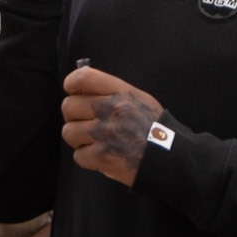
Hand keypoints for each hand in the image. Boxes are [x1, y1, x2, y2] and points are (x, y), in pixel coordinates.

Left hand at [61, 67, 164, 188]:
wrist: (167, 155)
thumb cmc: (153, 126)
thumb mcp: (138, 98)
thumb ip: (112, 91)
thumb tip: (81, 88)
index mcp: (120, 93)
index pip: (82, 78)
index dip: (72, 84)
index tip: (74, 92)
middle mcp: (110, 110)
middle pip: (68, 106)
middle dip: (74, 115)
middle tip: (86, 122)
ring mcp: (103, 134)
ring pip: (68, 132)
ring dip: (79, 138)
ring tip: (94, 140)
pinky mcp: (100, 156)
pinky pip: (78, 155)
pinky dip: (88, 158)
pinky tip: (102, 154)